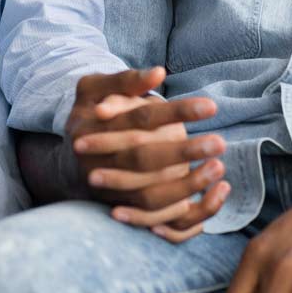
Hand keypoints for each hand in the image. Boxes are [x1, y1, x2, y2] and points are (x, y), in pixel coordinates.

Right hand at [67, 67, 230, 241]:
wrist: (71, 155)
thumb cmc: (90, 111)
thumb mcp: (94, 88)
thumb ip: (126, 80)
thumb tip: (158, 73)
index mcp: (92, 126)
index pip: (140, 118)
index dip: (176, 112)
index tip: (211, 107)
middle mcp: (97, 161)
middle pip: (143, 158)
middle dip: (183, 152)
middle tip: (219, 142)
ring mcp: (107, 189)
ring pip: (148, 195)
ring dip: (186, 185)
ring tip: (218, 169)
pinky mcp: (120, 209)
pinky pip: (153, 219)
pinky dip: (181, 214)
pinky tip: (210, 196)